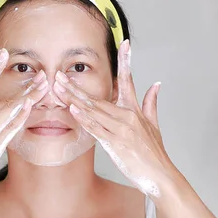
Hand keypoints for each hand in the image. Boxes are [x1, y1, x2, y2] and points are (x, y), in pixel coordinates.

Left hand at [52, 40, 176, 197]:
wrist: (159, 174)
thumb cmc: (154, 151)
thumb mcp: (154, 124)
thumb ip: (151, 102)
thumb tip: (156, 84)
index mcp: (134, 110)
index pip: (128, 80)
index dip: (126, 61)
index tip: (124, 44)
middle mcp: (127, 116)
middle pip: (97, 96)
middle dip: (76, 86)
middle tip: (59, 75)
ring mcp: (120, 129)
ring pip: (93, 110)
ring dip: (74, 99)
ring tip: (58, 89)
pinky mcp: (115, 143)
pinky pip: (96, 128)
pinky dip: (85, 119)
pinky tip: (73, 110)